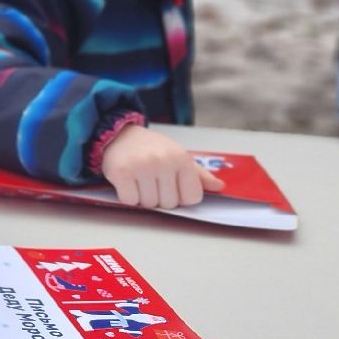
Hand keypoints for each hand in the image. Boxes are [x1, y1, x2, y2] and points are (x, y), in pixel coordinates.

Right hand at [99, 125, 223, 208]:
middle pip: (170, 203)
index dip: (181, 196)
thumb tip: (219, 187)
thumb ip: (198, 174)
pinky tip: (127, 182)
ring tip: (139, 179)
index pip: (192, 198)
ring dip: (143, 197)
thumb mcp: (177, 155)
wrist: (119, 134)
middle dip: (160, 197)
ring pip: (149, 204)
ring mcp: (142, 167)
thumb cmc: (151, 148)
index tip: (171, 185)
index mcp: (181, 158)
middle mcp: (163, 161)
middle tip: (152, 180)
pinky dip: (127, 196)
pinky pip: (130, 201)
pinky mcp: (121, 173)